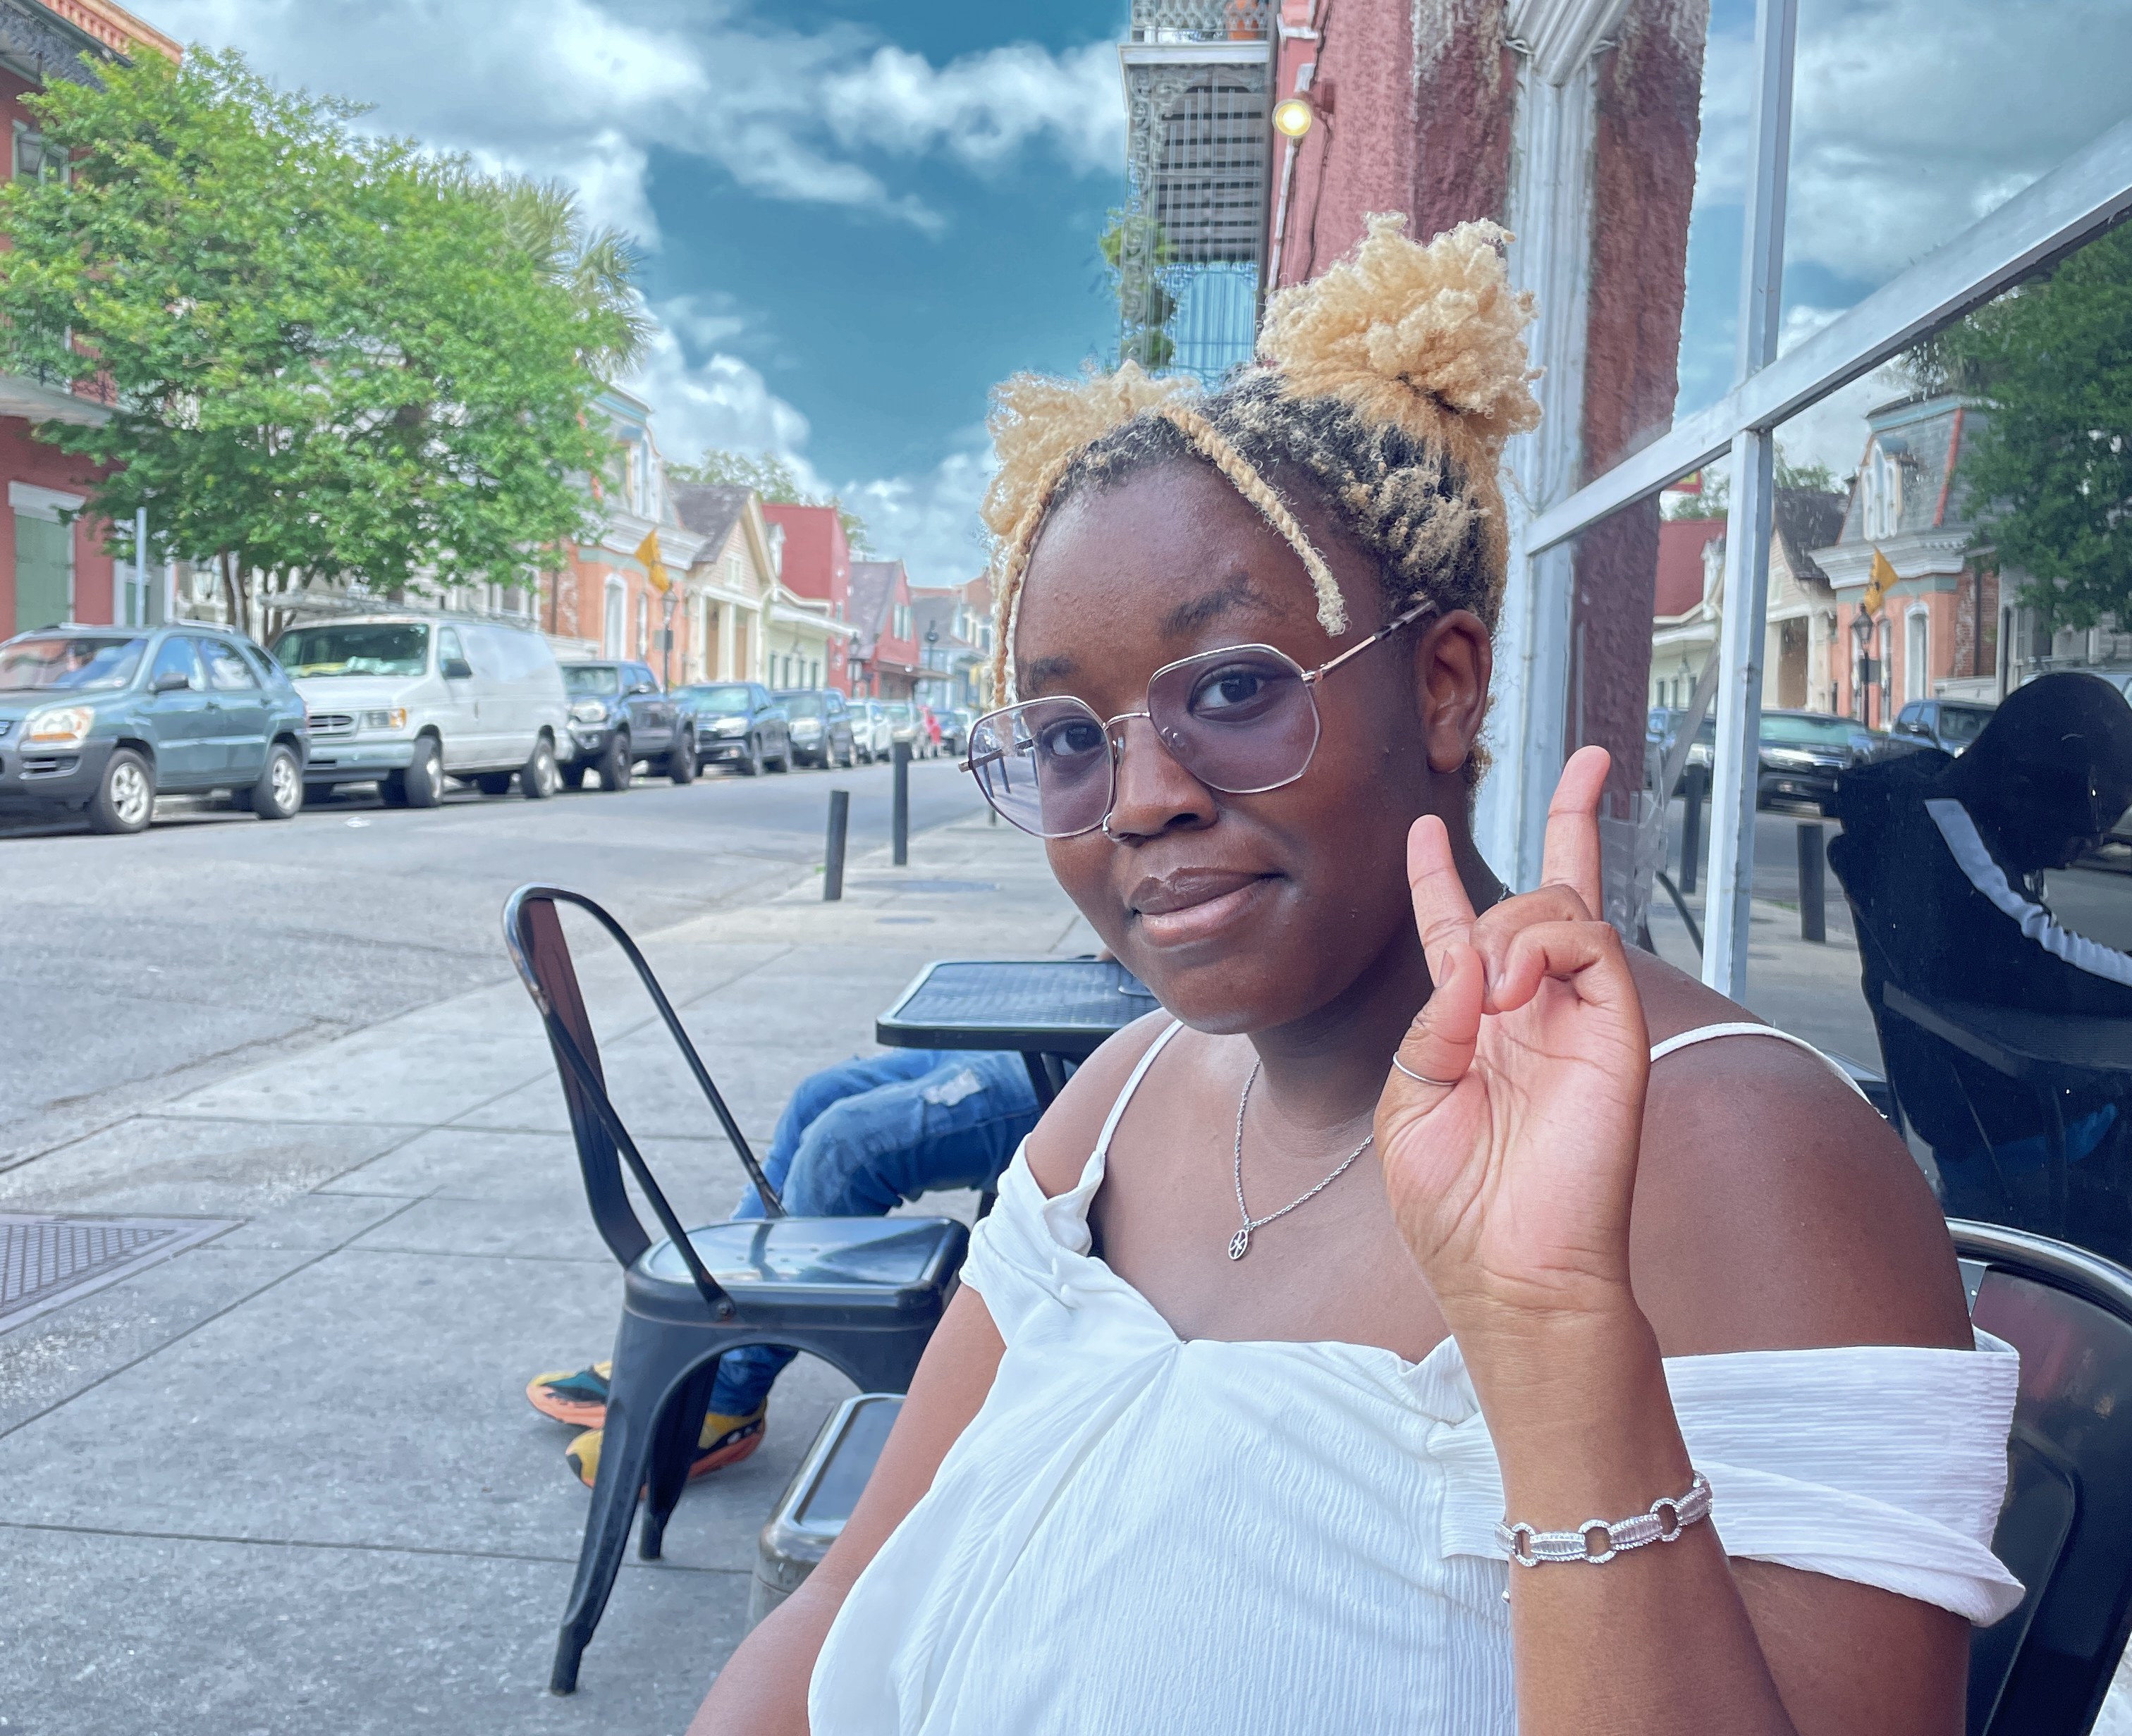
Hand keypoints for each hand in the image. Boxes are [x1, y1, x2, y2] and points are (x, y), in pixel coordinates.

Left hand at [1375, 747, 1649, 1338]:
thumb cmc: (1455, 1209)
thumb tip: (1469, 960)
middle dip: (1565, 819)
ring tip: (1489, 984)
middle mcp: (1531, 1010)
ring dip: (1513, 918)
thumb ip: (1429, 1023)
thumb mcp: (1409, 1104)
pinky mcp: (1616, 1030)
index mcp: (1472, 1027)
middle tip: (1580, 766)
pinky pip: (1590, 940)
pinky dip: (1546, 941)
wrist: (1510, 1277)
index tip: (1425, 828)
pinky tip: (1510, 987)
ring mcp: (1579, 1017)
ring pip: (1564, 904)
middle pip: (1549, 891)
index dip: (1439, 876)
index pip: (1460, 931)